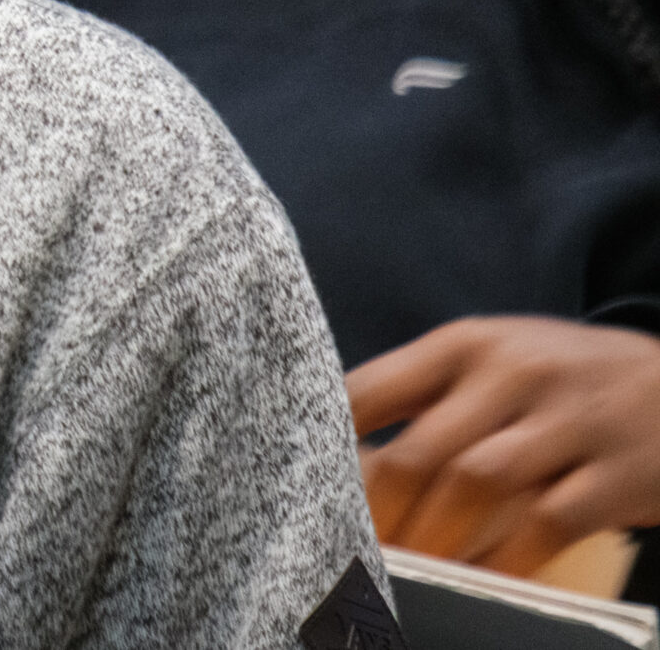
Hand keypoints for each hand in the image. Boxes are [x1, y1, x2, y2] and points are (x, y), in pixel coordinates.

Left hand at [348, 315, 659, 575]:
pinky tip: (481, 578)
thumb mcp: (499, 360)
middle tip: (357, 549)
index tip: (306, 488)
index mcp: (467, 345)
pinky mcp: (617, 473)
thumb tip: (346, 453)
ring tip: (410, 570)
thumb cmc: (567, 379)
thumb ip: (430, 395)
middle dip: (380, 512)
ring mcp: (569, 421)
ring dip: (434, 537)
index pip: (372, 389)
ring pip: (477, 484)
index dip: (328, 445)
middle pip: (420, 451)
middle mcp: (513, 373)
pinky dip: (505, 559)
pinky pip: (547, 524)